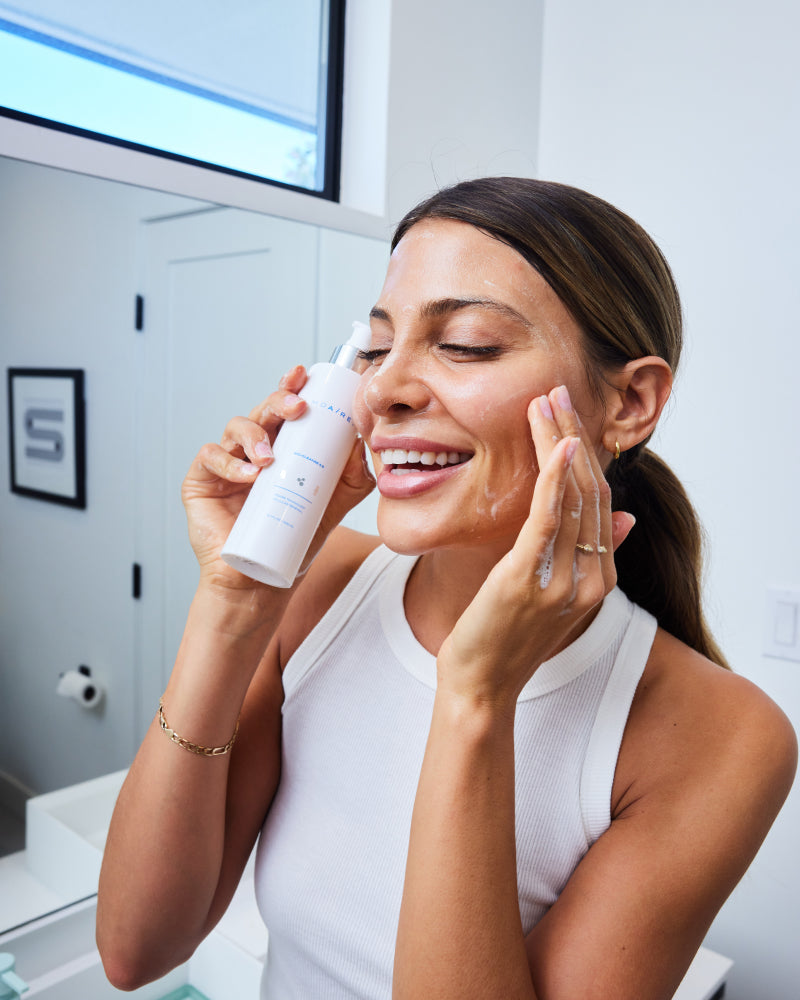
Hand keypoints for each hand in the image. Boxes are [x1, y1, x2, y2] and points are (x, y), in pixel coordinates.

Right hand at [181, 365, 374, 590]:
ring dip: (254, 435)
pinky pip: (210, 456)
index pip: (286, 409)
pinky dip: (229, 462)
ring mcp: (226, 462)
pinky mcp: (201, 480)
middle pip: (263, 410)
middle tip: (297, 408)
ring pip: (235, 426)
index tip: (305, 375)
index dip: (292, 386)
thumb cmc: (293, 539)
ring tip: (269, 459)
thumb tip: (361, 442)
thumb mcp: (331, 504)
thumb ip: (350, 477)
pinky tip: (248, 475)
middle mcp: (253, 448)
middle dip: (279, 401)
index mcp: (283, 446)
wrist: (262, 579)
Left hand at [436, 384, 634, 708]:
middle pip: (590, 491)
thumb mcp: (555, 596)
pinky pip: (547, 518)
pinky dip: (554, 477)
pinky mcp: (529, 579)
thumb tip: (624, 519)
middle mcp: (590, 578)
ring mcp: (563, 581)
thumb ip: (589, 557)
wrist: (480, 686)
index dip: (585, 452)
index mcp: (599, 579)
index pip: (600, 501)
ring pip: (570, 497)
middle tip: (557, 393)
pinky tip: (555, 443)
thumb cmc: (507, 638)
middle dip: (573, 435)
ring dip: (558, 443)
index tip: (566, 414)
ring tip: (545, 403)